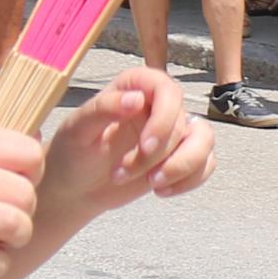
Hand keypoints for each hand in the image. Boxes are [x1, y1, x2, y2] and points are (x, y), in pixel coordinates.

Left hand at [45, 62, 213, 220]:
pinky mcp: (181, 156)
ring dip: (182, 167)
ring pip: (205, 140)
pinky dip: (189, 180)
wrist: (75, 188)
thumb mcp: (77, 130)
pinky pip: (206, 164)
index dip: (164, 119)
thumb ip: (104, 109)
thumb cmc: (71, 153)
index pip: (167, 89)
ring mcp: (173, 131)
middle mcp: (159, 104)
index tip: (145, 147)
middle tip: (123, 174)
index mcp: (134, 87)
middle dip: (159, 155)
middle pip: (184, 121)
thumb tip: (137, 98)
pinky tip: (160, 191)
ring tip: (152, 185)